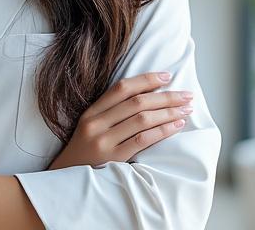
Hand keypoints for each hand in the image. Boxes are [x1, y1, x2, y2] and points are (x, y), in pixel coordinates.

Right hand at [48, 72, 192, 168]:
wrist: (67, 178)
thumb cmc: (86, 150)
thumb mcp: (91, 125)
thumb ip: (111, 111)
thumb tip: (148, 95)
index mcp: (92, 111)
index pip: (122, 88)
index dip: (147, 79)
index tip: (168, 76)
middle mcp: (96, 123)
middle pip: (137, 102)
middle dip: (166, 96)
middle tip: (186, 95)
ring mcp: (104, 141)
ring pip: (142, 119)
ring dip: (168, 112)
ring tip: (186, 110)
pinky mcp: (114, 159)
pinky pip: (142, 140)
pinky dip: (162, 131)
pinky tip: (176, 126)